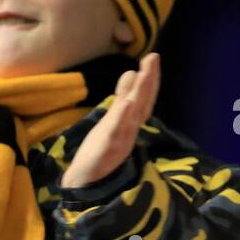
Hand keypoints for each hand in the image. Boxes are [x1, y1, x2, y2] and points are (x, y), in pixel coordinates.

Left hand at [61, 52, 159, 189]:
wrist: (86, 181)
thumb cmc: (100, 150)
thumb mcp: (113, 121)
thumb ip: (122, 99)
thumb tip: (131, 73)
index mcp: (130, 122)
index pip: (143, 98)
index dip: (150, 79)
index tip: (153, 58)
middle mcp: (129, 128)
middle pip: (142, 103)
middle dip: (149, 81)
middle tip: (153, 58)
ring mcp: (121, 138)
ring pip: (133, 115)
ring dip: (139, 95)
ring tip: (142, 74)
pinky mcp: (108, 149)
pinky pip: (116, 132)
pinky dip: (122, 118)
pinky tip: (126, 104)